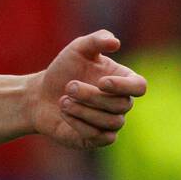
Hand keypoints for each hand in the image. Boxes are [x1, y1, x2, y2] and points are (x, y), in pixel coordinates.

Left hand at [29, 30, 146, 150]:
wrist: (40, 94)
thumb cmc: (63, 70)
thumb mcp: (77, 49)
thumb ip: (96, 40)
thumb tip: (115, 42)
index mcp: (122, 81)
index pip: (139, 87)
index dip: (124, 86)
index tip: (101, 82)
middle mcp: (121, 103)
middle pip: (121, 105)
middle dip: (92, 96)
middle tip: (68, 86)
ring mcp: (110, 123)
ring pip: (110, 122)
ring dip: (84, 110)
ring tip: (63, 101)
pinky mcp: (97, 139)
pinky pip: (99, 138)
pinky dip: (80, 125)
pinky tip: (65, 113)